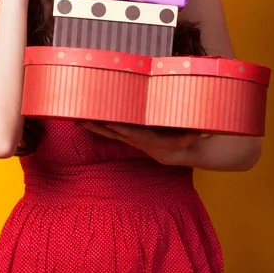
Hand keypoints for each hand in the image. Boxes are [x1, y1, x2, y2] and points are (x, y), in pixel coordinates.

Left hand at [77, 121, 201, 165]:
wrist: (178, 153)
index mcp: (150, 140)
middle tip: (82, 120)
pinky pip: (109, 131)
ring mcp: (130, 139)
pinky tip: (85, 120)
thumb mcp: (190, 138)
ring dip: (94, 125)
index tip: (110, 124)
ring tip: (78, 119)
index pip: (134, 134)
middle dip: (99, 126)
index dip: (122, 130)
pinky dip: (97, 125)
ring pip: (109, 132)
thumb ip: (191, 135)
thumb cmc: (184, 141)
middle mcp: (137, 140)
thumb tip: (196, 130)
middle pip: (115, 133)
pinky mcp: (127, 136)